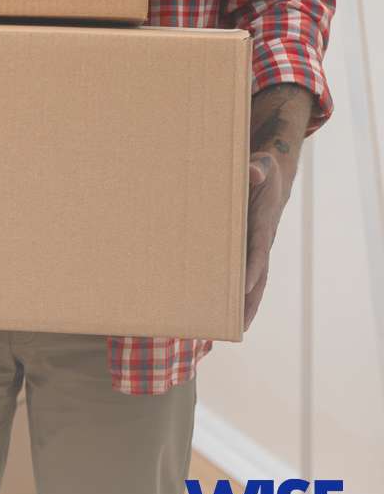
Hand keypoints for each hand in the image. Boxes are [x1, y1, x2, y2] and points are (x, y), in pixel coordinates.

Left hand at [244, 151, 285, 328]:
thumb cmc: (262, 171)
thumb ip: (257, 168)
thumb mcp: (261, 165)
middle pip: (258, 277)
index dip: (253, 268)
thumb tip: (254, 172)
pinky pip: (241, 274)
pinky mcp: (246, 249)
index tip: (245, 284)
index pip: (258, 251)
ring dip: (243, 305)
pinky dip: (237, 292)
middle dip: (250, 301)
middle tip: (239, 325)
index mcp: (262, 224)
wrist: (272, 176)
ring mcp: (255, 248)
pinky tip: (221, 308)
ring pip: (252, 282)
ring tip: (231, 329)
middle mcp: (261, 242)